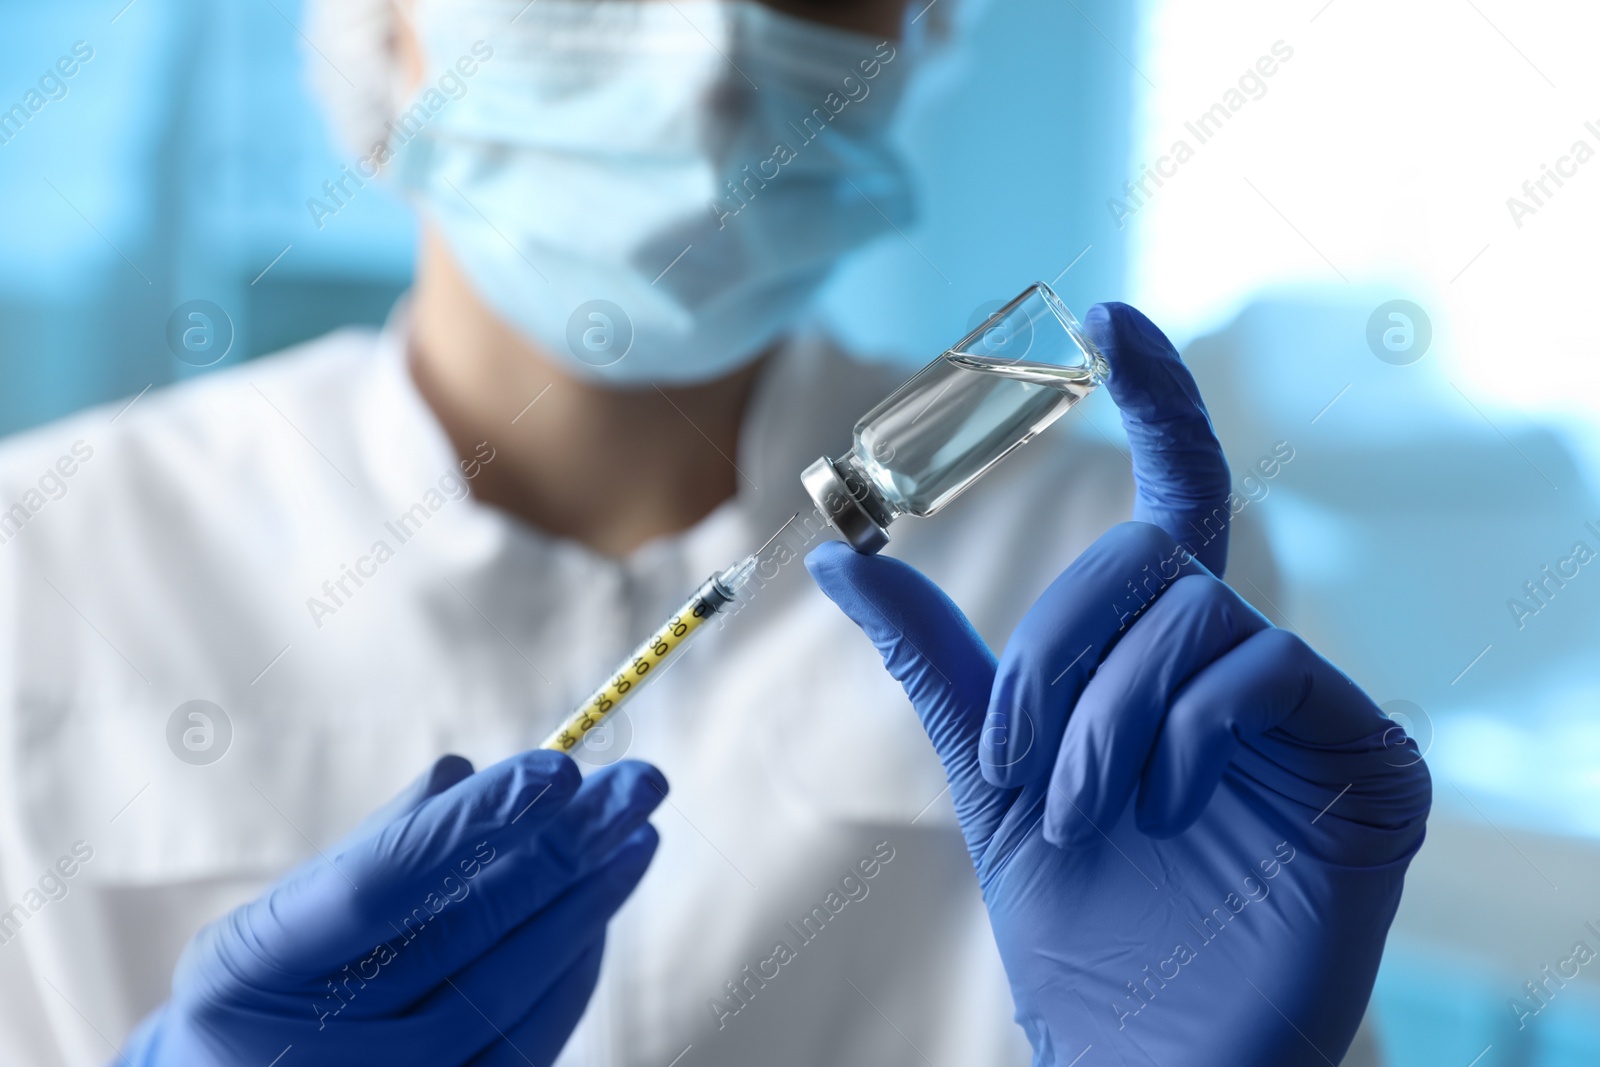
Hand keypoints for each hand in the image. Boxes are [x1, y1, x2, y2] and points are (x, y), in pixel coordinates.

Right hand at [122, 751, 665, 1065]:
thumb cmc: (270, 988)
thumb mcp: (288, 912)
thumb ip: (378, 844)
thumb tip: (471, 773)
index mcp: (247, 972)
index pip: (381, 882)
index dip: (474, 824)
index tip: (560, 766)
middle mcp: (308, 1051)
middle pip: (462, 939)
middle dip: (563, 852)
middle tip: (639, 784)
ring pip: (506, 998)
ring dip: (584, 910)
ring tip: (634, 839)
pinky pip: (525, 1048)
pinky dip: (569, 975)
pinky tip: (599, 913)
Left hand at [806, 303, 1430, 1066]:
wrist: (1138, 1052)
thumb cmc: (1076, 922)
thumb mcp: (989, 771)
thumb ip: (937, 661)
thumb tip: (840, 553)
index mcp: (1167, 659)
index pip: (1174, 502)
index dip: (1156, 400)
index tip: (1110, 313)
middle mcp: (1247, 666)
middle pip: (1151, 556)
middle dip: (1053, 646)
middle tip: (1013, 763)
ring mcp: (1315, 715)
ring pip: (1192, 613)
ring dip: (1099, 713)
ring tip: (1073, 810)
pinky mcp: (1372, 769)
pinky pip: (1262, 670)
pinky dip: (1178, 730)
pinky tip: (1161, 806)